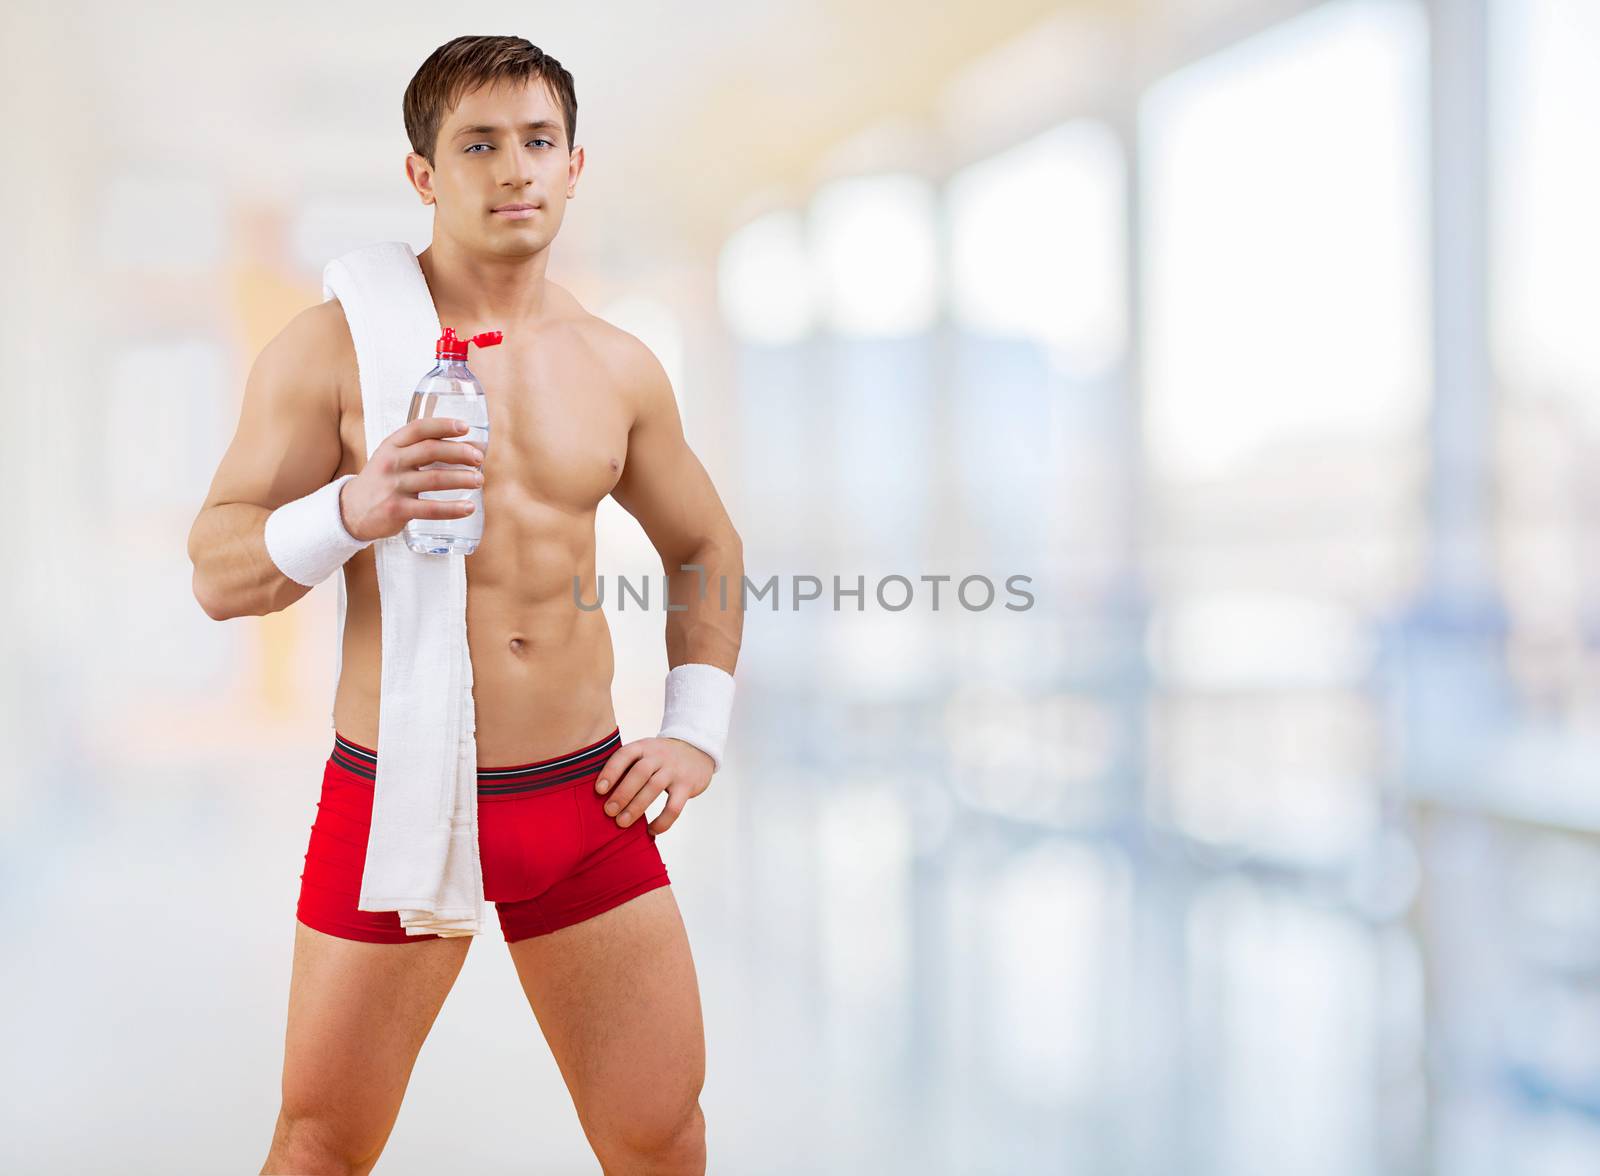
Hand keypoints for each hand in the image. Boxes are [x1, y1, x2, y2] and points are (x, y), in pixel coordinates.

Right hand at [339, 416, 485, 541]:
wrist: (351, 511)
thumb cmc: (382, 481)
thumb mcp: (392, 458)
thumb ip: (420, 451)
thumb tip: (469, 448)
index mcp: (392, 445)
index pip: (418, 428)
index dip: (443, 425)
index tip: (465, 427)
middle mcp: (391, 462)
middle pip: (430, 450)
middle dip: (459, 452)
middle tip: (479, 458)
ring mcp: (393, 486)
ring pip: (434, 479)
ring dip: (461, 478)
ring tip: (479, 480)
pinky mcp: (396, 509)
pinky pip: (430, 509)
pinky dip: (452, 508)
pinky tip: (469, 507)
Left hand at [594, 736, 713, 835]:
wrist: (697, 749)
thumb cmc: (660, 757)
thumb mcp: (644, 751)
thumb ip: (626, 766)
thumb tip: (598, 795)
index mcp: (643, 747)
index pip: (624, 755)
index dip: (610, 772)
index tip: (598, 790)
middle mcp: (659, 756)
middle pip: (639, 773)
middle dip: (622, 793)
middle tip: (608, 811)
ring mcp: (674, 770)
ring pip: (654, 788)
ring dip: (636, 807)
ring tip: (622, 823)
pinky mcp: (687, 786)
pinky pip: (674, 806)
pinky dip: (662, 821)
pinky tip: (651, 831)